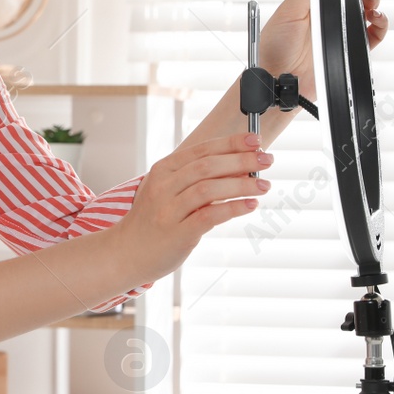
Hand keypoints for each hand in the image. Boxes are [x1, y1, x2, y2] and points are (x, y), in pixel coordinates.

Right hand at [115, 133, 272, 279]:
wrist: (126, 253)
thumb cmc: (153, 221)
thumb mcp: (168, 191)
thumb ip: (197, 179)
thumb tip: (241, 169)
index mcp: (163, 170)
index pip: (202, 149)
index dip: (231, 143)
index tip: (255, 141)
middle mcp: (163, 186)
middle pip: (207, 166)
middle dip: (242, 161)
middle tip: (267, 161)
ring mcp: (168, 210)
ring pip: (209, 189)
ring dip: (241, 185)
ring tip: (263, 185)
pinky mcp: (176, 233)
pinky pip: (209, 216)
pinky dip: (232, 208)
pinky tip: (250, 205)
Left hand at [257, 0, 385, 83]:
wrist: (280, 82)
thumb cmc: (275, 48)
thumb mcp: (288, 11)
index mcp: (311, 1)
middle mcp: (327, 14)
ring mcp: (341, 31)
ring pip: (368, 7)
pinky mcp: (351, 50)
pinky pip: (375, 34)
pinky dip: (381, 23)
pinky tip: (375, 18)